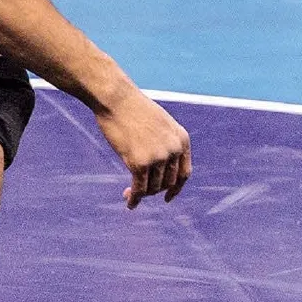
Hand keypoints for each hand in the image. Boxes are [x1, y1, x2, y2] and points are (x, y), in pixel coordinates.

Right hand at [93, 84, 190, 208]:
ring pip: (153, 187)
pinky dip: (135, 198)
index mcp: (182, 139)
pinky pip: (139, 188)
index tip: (167, 197)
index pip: (184, 174)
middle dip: (153, 190)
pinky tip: (129, 203)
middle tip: (138, 191)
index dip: (176, 188)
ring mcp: (158, 157)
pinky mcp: (139, 163)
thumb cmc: (133, 109)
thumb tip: (161, 169)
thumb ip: (165, 144)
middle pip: (167, 183)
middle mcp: (173, 150)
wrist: (116, 99)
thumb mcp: (159, 124)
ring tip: (129, 192)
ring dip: (142, 194)